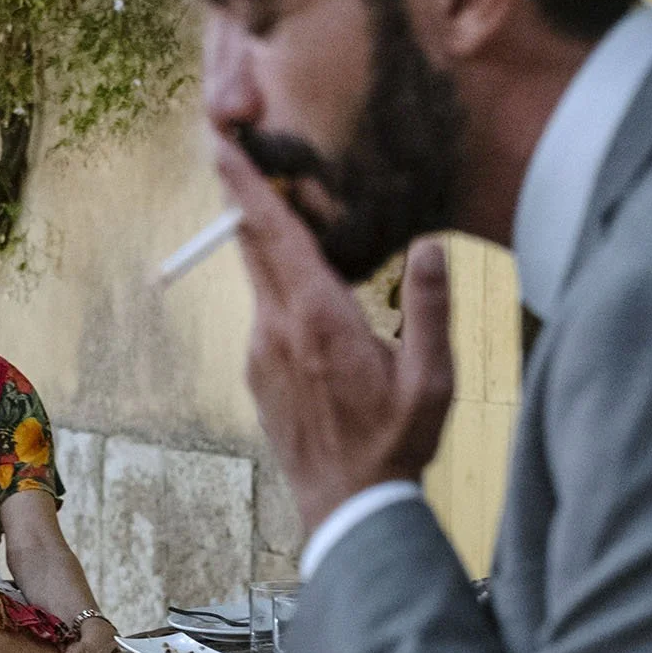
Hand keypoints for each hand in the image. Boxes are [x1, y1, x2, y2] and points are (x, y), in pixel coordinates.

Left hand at [214, 136, 454, 537]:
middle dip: (245, 196)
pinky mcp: (257, 371)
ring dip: (268, 243)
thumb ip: (429, 308)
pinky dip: (280, 287)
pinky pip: (266, 311)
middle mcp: (278, 329)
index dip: (246, 186)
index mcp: (320, 319)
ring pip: (259, 278)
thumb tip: (429, 244)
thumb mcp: (430, 380)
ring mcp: (260, 351)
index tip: (221, 144)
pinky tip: (310, 294)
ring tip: (288, 212)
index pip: (274, 236)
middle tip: (239, 148)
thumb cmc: (395, 444)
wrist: (347, 508)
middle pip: (253, 244)